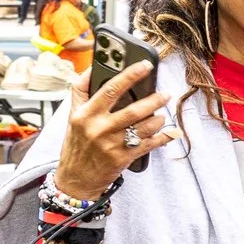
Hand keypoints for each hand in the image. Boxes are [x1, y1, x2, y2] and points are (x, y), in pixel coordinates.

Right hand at [52, 60, 175, 199]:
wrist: (76, 178)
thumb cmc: (77, 143)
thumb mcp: (72, 116)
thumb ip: (81, 91)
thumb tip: (92, 68)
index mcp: (86, 114)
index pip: (111, 89)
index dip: (130, 75)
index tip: (145, 65)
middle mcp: (99, 128)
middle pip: (133, 110)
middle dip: (154, 100)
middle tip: (165, 93)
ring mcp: (113, 145)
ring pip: (145, 127)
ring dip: (159, 119)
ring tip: (161, 115)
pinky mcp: (124, 158)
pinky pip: (150, 144)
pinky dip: (163, 137)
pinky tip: (171, 132)